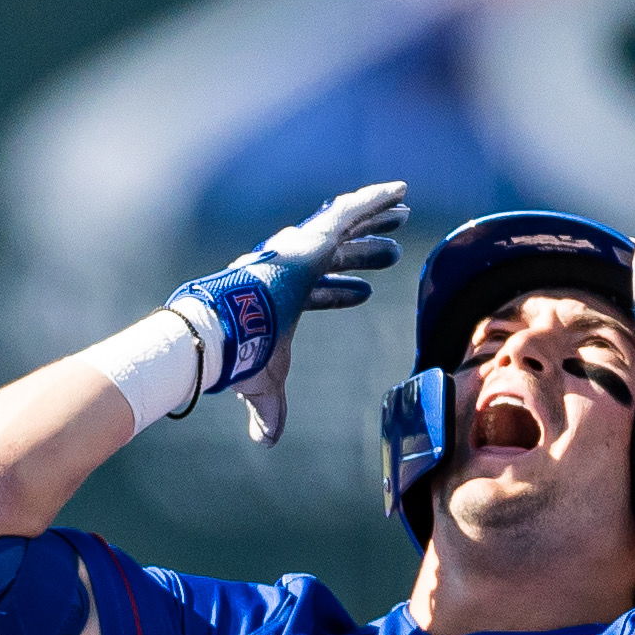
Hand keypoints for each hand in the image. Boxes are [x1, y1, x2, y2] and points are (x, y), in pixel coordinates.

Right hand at [166, 179, 407, 444]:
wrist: (229, 325)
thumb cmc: (242, 354)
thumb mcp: (265, 382)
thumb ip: (270, 408)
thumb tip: (266, 443)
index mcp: (284, 298)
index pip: (319, 293)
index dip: (342, 293)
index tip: (366, 294)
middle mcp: (293, 268)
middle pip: (339, 256)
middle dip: (365, 252)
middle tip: (391, 253)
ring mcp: (305, 249)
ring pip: (351, 228)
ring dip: (377, 221)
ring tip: (405, 212)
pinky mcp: (316, 237)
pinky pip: (355, 211)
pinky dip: (378, 200)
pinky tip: (402, 191)